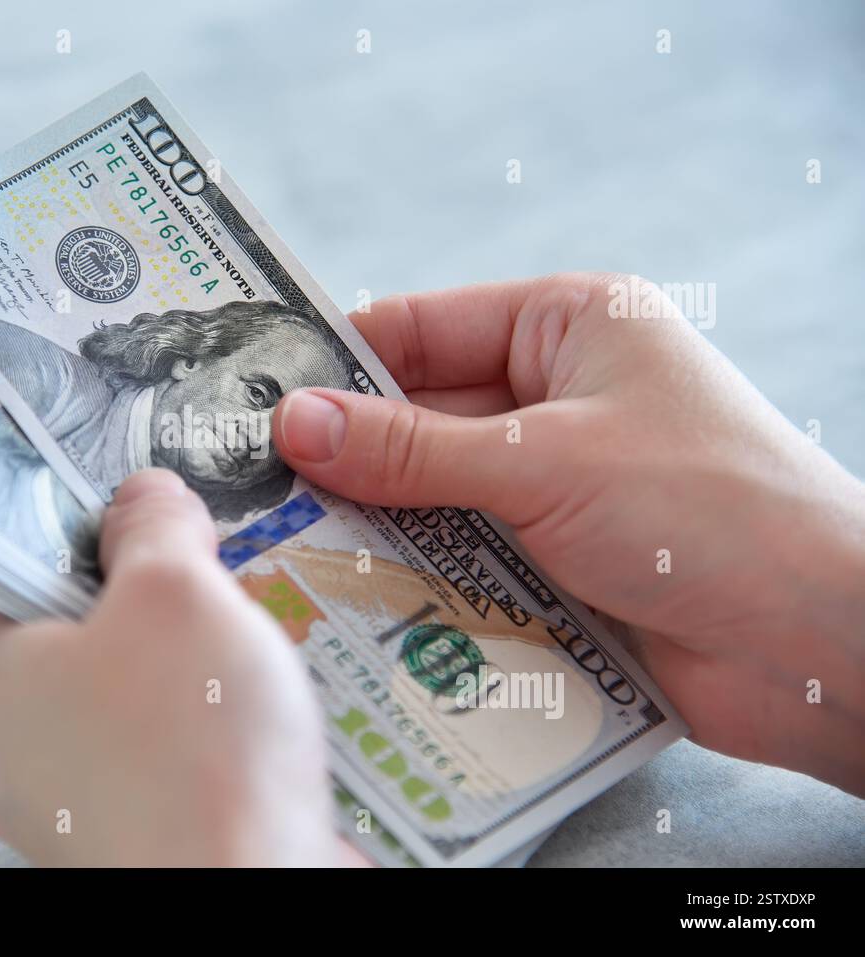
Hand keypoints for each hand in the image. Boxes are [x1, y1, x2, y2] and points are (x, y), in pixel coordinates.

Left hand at [0, 469, 339, 865]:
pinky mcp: (127, 834)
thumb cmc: (193, 755)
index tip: (147, 513)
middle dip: (153, 597)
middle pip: (77, 626)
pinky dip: (206, 726)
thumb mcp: (175, 590)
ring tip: (244, 651)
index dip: (89, 525)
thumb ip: (152, 525)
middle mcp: (8, 746)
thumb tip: (146, 500)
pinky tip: (254, 718)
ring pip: (128, 690)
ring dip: (189, 662)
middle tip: (208, 580)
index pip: (15, 563)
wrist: (251, 896)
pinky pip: (163, 751)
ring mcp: (66, 801)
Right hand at [273, 274, 864, 794]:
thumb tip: (294, 423)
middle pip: (418, 417)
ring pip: (433, 493)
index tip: (253, 398)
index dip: (337, 362)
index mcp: (567, 327)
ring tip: (281, 545)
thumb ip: (412, 448)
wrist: (819, 644)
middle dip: (347, 456)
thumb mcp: (544, 461)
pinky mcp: (555, 557)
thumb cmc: (706, 511)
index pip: (422, 329)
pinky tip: (350, 594)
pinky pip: (462, 554)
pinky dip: (414, 573)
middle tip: (251, 488)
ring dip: (375, 522)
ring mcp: (555, 481)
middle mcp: (556, 396)